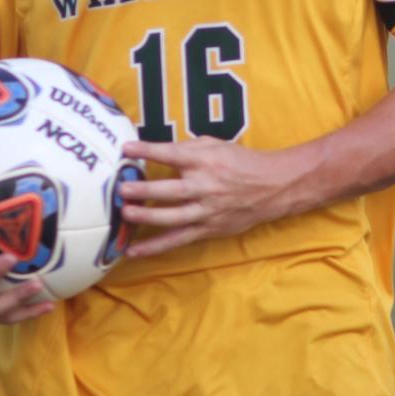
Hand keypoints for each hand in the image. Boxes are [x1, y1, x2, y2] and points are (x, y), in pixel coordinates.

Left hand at [119, 137, 294, 257]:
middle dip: (145, 190)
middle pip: (171, 191)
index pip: (172, 154)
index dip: (148, 151)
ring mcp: (206, 211)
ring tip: (125, 214)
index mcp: (205, 160)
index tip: (126, 149)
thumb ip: (186, 148)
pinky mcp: (207, 229)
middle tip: (122, 188)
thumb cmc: (239, 161)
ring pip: (173, 217)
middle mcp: (205, 186)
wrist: (272, 186)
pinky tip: (133, 251)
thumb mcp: (214, 145)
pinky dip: (155, 247)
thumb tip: (156, 150)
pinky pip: (178, 239)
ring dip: (147, 217)